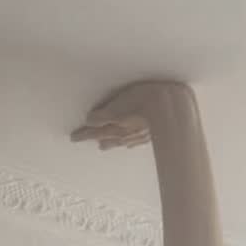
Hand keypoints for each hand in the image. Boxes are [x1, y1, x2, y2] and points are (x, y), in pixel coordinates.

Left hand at [71, 78, 194, 148]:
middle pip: (107, 138)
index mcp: (113, 126)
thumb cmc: (144, 100)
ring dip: (112, 143)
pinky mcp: (150, 134)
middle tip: (89, 142)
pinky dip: (129, 142)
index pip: (93, 130)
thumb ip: (104, 113)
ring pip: (120, 141)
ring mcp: (137, 136)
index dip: (83, 134)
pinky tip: (130, 144)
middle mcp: (123, 134)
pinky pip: (135, 141)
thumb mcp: (119, 103)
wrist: (172, 108)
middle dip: (97, 139)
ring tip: (103, 145)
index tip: (72, 137)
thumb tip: (89, 120)